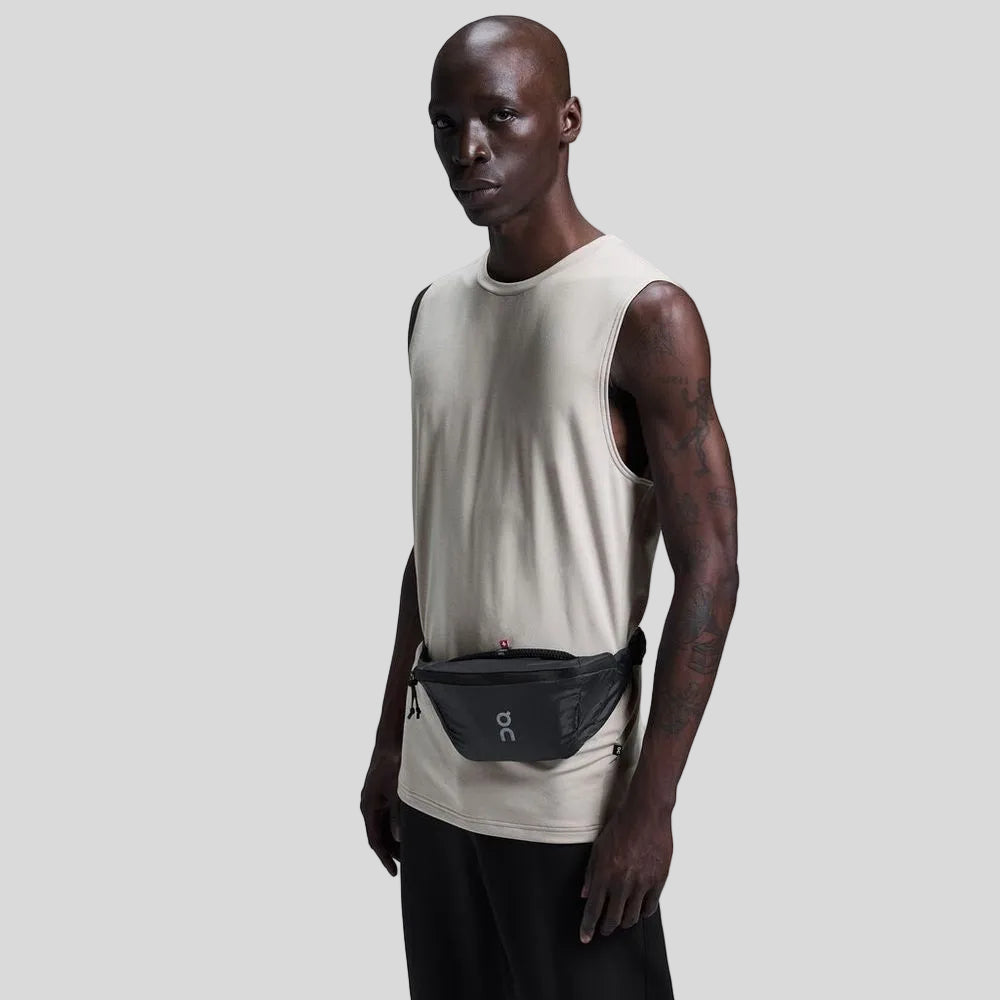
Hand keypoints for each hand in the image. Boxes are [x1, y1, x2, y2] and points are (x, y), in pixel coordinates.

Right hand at [360, 745, 402, 876]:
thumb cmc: (393, 763)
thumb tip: (398, 838)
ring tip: (409, 851)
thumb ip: (397, 815)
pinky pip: (387, 814)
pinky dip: (396, 825)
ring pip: (383, 825)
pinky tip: (408, 829)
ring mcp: (376, 798)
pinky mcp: (383, 791)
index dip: (384, 857)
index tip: (394, 872)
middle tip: (406, 865)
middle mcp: (369, 804)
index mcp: (368, 806)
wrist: (391, 739)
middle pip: (378, 835)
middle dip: (391, 850)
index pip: (374, 839)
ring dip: (394, 838)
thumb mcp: (398, 791)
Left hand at [579, 796, 671, 942]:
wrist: (646, 813)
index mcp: (604, 875)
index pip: (593, 910)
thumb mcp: (598, 847)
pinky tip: (639, 910)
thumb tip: (585, 894)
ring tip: (621, 919)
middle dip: (606, 928)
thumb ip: (591, 873)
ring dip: (624, 921)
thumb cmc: (620, 826)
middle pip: (613, 918)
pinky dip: (643, 912)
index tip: (585, 937)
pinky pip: (650, 907)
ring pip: (632, 916)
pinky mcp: (658, 881)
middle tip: (604, 929)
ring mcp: (642, 884)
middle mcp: (622, 883)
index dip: (588, 927)